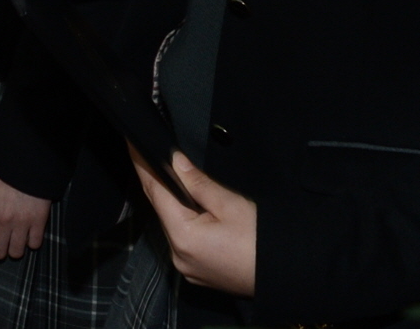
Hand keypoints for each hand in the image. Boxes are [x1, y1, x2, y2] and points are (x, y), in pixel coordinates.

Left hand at [0, 166, 50, 259]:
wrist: (26, 156)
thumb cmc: (2, 167)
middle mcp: (1, 220)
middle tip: (3, 244)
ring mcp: (21, 222)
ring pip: (17, 252)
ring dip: (16, 248)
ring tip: (17, 239)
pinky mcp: (39, 220)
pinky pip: (35, 244)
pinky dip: (33, 241)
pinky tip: (30, 233)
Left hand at [133, 148, 256, 296]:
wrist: (287, 275)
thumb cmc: (262, 241)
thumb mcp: (229, 203)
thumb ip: (197, 182)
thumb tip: (174, 161)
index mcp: (183, 237)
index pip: (154, 192)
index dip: (142, 166)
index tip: (132, 144)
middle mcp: (178, 256)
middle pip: (162, 209)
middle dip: (156, 181)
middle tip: (147, 153)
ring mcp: (188, 268)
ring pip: (172, 225)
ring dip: (172, 202)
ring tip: (169, 175)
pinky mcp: (199, 273)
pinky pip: (183, 240)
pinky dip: (183, 221)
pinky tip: (189, 206)